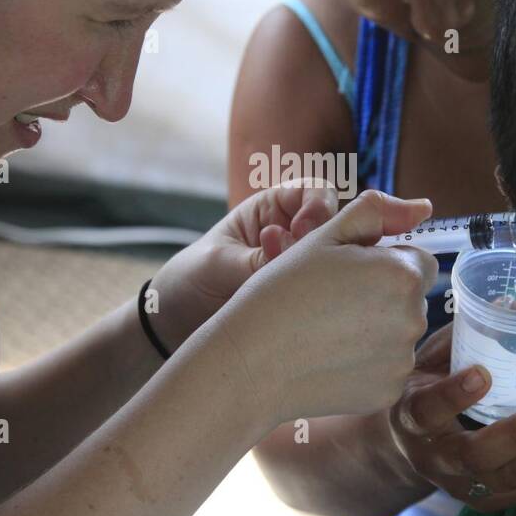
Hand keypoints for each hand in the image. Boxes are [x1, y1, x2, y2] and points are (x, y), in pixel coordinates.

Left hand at [148, 182, 339, 350]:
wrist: (175, 323)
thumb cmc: (191, 280)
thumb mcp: (219, 265)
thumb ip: (259, 260)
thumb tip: (296, 256)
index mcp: (271, 209)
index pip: (314, 192)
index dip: (318, 205)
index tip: (304, 229)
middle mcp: (295, 234)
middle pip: (339, 225)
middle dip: (333, 240)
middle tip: (311, 263)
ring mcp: (304, 268)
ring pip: (339, 261)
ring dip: (333, 272)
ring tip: (307, 291)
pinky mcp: (308, 299)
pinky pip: (330, 293)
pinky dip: (330, 298)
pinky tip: (314, 310)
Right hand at [215, 189, 440, 424]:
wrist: (250, 361)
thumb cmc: (282, 292)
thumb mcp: (324, 236)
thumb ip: (374, 212)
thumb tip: (423, 206)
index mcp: (402, 275)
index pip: (419, 261)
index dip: (384, 263)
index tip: (349, 273)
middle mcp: (413, 319)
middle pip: (411, 299)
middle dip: (382, 296)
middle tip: (331, 302)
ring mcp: (401, 360)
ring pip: (398, 335)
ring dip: (375, 330)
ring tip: (326, 332)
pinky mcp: (388, 393)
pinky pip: (386, 369)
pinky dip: (365, 364)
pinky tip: (328, 359)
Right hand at [387, 323, 515, 512]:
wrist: (408, 444)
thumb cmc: (427, 387)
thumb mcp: (432, 360)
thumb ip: (465, 336)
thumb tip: (511, 301)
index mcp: (411, 414)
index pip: (428, 410)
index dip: (454, 395)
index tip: (483, 374)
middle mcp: (429, 455)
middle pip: (472, 455)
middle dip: (515, 433)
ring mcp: (453, 483)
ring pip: (498, 478)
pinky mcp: (475, 499)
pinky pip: (511, 495)